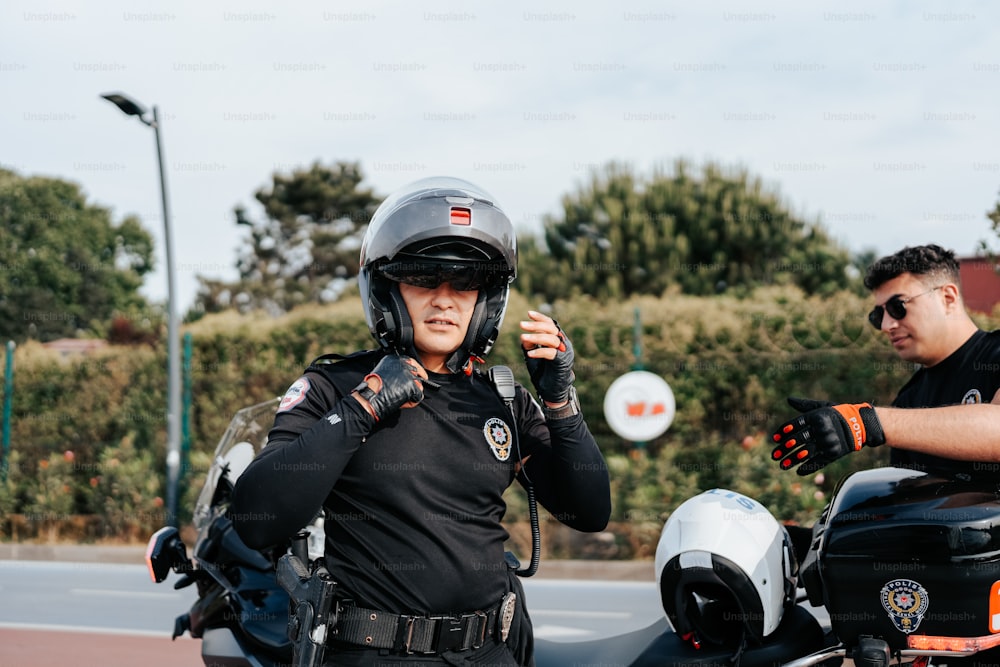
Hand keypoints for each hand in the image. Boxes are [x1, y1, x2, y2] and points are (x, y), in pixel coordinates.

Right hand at [354, 355, 425, 419]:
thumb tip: (410, 378)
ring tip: (400, 399)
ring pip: (418, 386)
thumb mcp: (385, 373)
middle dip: (413, 383)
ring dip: (411, 394)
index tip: (420, 376)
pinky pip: (418, 396)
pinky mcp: (411, 386)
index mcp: (394, 359)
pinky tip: (401, 403)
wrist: (369, 397)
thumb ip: (396, 372)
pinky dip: (412, 402)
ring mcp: (408, 375)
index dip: (416, 371)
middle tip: (406, 391)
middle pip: (417, 374)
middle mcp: (402, 364)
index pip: (411, 362)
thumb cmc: (373, 388)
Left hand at [520, 311, 574, 403]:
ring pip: (552, 339)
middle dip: (535, 325)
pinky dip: (540, 351)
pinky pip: (551, 353)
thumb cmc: (543, 372)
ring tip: (523, 337)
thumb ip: (530, 345)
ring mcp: (564, 352)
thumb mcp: (533, 355)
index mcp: (557, 340)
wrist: (551, 391)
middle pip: (551, 329)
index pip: (550, 324)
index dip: (540, 318)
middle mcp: (562, 344)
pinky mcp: (562, 362)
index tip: (529, 314)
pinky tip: (530, 353)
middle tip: (521, 325)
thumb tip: (525, 337)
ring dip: (536, 337)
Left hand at [770, 397, 885, 474]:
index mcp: (816, 416)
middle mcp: (821, 429)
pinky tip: (798, 472)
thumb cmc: (837, 414)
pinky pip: (819, 461)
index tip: (774, 439)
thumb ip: (804, 405)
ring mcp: (828, 442)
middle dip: (784, 449)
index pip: (795, 425)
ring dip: (792, 460)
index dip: (784, 432)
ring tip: (781, 466)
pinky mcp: (834, 453)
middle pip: (798, 440)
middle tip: (773, 456)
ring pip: (806, 452)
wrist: (861, 424)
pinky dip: (808, 468)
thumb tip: (788, 399)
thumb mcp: (822, 407)